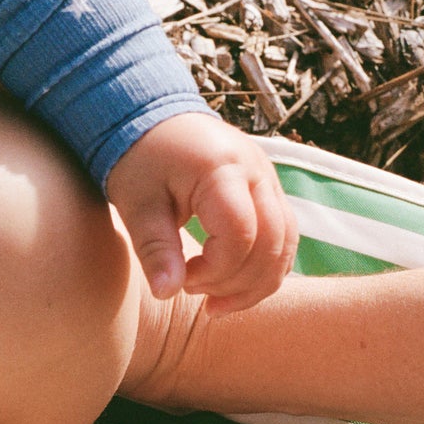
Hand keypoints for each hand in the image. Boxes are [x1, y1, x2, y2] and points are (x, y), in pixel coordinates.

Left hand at [105, 112, 297, 315]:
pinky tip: (234, 286)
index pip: (240, 233)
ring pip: (286, 243)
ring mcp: (268, 179)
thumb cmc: (139, 160)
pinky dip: (265, 267)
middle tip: (197, 293)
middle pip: (272, 242)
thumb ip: (155, 248)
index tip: (182, 280)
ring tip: (216, 303)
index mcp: (221, 170)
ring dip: (257, 281)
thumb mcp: (137, 204)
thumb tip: (166, 294)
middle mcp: (256, 172)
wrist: (152, 119)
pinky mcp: (269, 189)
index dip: (216, 269)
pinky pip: (283, 236)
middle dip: (239, 282)